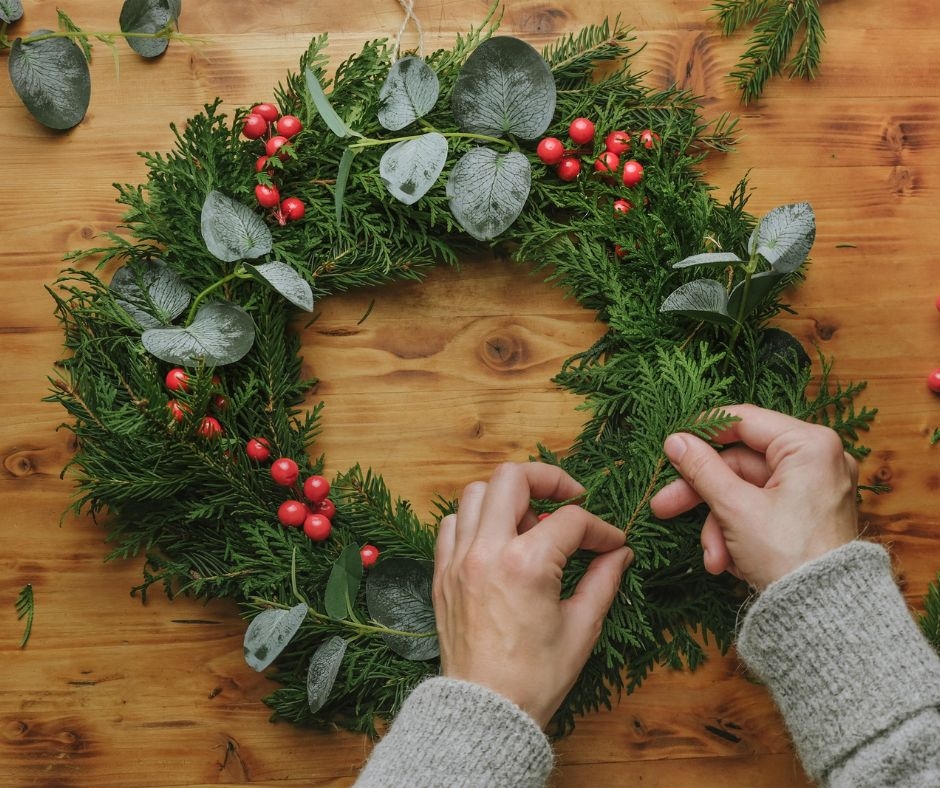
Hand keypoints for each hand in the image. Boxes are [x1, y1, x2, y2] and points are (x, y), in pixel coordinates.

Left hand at [432, 462, 632, 728]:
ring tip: (531, 523)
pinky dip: (476, 520)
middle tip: (569, 498)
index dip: (601, 529)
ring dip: (508, 497)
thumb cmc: (534, 679)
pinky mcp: (441, 574)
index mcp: (526, 564)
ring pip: (476, 493)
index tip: (612, 545)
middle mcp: (486, 551)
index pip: (571, 520)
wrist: (483, 714)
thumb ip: (602, 581)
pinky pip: (452, 524)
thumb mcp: (581, 628)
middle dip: (548, 479)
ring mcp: (458, 560)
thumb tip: (619, 554)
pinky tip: (498, 541)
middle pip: (513, 477)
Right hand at [649, 404, 858, 589]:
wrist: (826, 618)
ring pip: (746, 493)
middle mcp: (818, 461)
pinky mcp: (809, 515)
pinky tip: (730, 563)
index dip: (703, 432)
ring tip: (713, 558)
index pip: (744, 421)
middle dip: (704, 497)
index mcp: (810, 446)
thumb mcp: (735, 508)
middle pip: (740, 464)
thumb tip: (676, 441)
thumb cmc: (790, 557)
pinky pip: (762, 511)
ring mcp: (814, 489)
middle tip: (664, 506)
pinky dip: (740, 533)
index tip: (671, 446)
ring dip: (720, 525)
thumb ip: (702, 469)